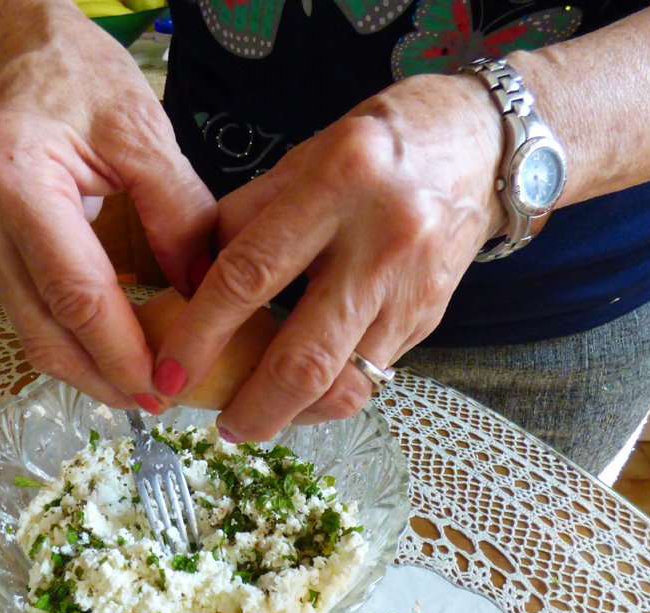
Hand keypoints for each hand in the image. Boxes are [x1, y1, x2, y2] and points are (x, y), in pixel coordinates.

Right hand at [0, 2, 215, 406]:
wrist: (27, 55)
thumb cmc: (82, 79)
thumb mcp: (144, 134)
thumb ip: (179, 215)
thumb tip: (204, 296)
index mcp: (13, 179)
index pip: (74, 293)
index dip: (120, 352)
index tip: (163, 387)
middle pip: (41, 331)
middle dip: (101, 378)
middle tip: (155, 404)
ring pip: (30, 330)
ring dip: (85, 366)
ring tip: (140, 384)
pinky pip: (29, 311)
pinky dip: (71, 338)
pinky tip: (112, 350)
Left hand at [152, 73, 504, 439]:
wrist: (480, 147)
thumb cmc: (377, 147)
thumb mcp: (303, 158)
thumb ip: (245, 218)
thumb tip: (190, 282)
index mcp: (336, 185)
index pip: (250, 275)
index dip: (201, 335)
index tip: (169, 374)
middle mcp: (381, 242)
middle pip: (305, 358)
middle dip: (253, 408)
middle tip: (220, 428)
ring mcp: (412, 289)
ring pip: (346, 385)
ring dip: (293, 416)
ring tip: (258, 417)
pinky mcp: (430, 319)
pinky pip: (371, 376)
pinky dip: (328, 395)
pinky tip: (300, 393)